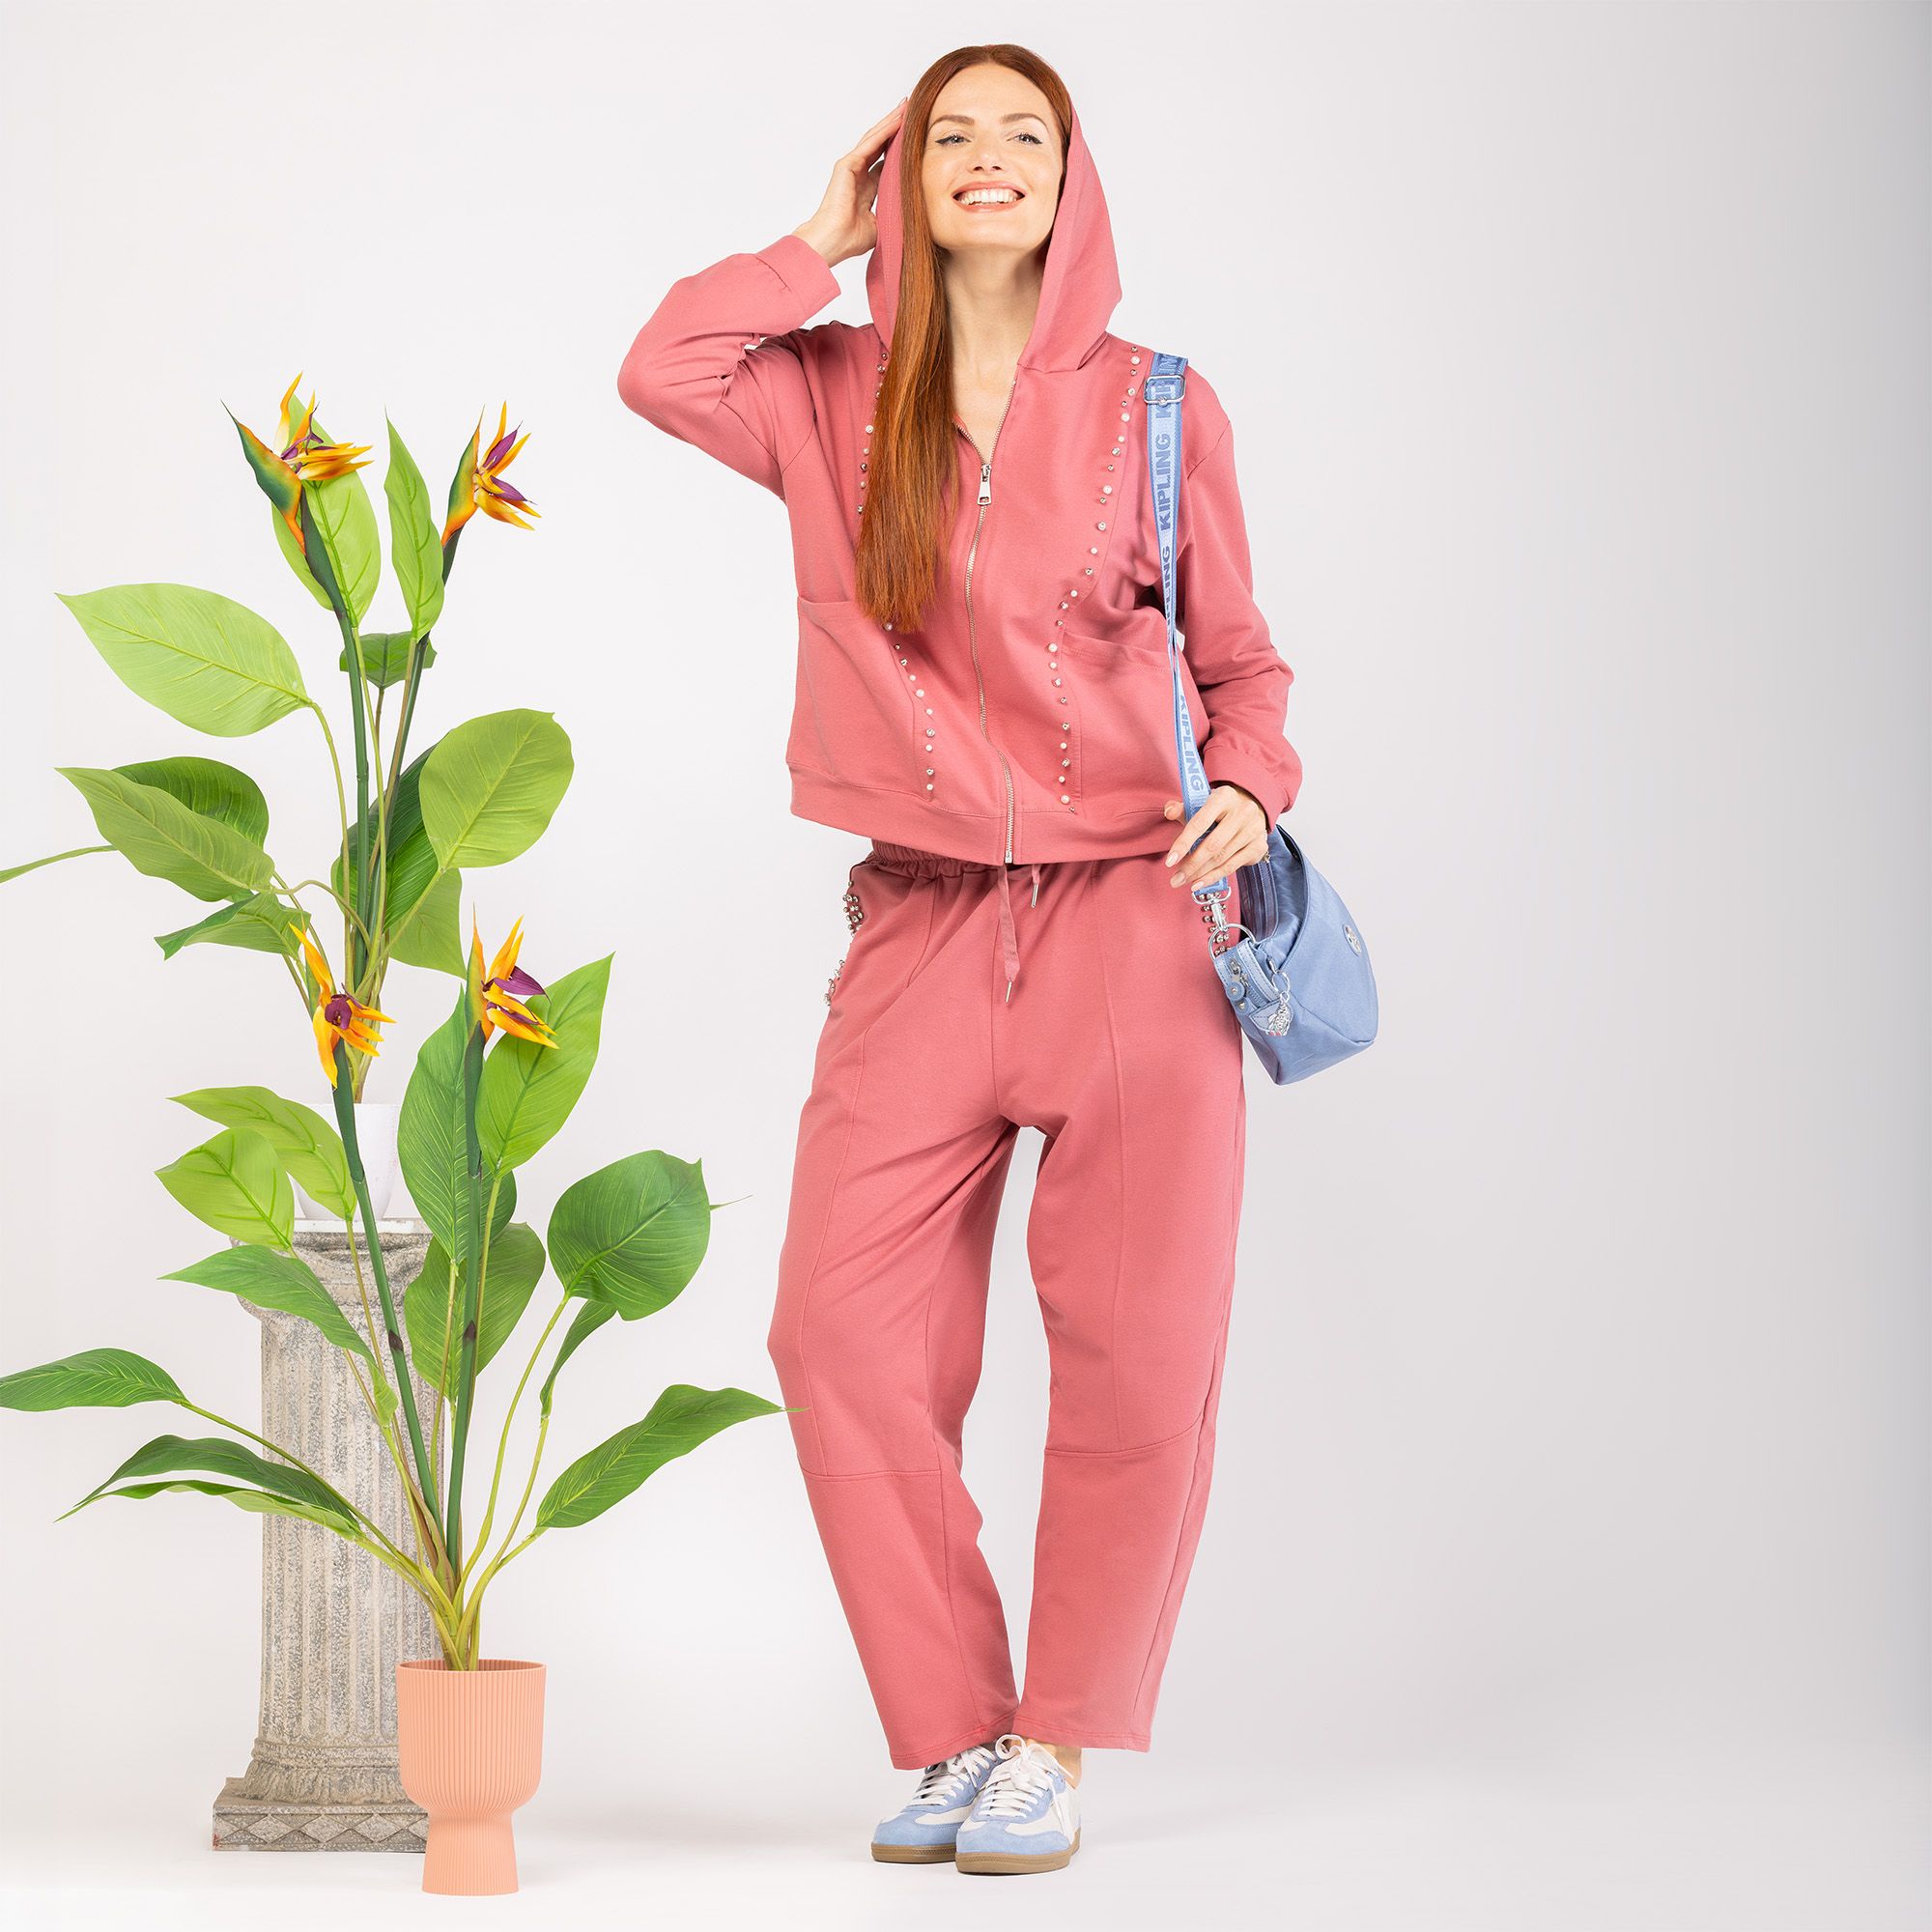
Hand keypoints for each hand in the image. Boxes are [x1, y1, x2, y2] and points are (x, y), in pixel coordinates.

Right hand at [793, 98, 907, 268]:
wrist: (833, 240)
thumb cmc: (851, 239)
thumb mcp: (882, 222)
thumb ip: (895, 210)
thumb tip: (915, 210)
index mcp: (866, 189)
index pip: (886, 163)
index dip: (899, 151)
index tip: (914, 139)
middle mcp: (858, 174)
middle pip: (881, 145)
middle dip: (895, 128)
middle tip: (911, 111)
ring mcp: (851, 167)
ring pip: (875, 138)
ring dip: (891, 122)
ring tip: (906, 106)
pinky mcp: (848, 164)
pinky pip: (871, 142)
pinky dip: (885, 130)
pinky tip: (898, 119)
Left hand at [1163, 784, 1268, 887]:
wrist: (1250, 809)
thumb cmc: (1220, 809)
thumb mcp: (1202, 804)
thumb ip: (1183, 809)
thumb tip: (1169, 811)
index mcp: (1224, 797)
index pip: (1200, 823)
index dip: (1183, 843)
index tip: (1170, 861)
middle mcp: (1242, 812)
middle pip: (1213, 845)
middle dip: (1191, 865)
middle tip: (1176, 878)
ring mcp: (1253, 830)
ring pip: (1222, 858)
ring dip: (1200, 874)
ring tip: (1184, 881)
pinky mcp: (1259, 846)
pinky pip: (1232, 866)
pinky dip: (1214, 877)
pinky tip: (1199, 883)